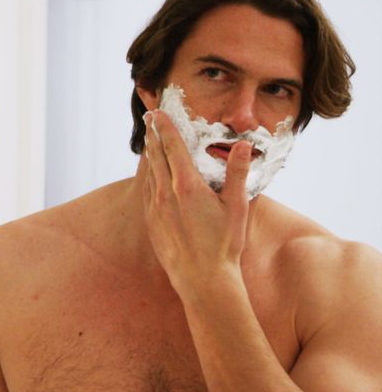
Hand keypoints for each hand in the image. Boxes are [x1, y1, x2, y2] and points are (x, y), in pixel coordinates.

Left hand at [142, 110, 252, 297]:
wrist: (202, 279)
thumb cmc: (224, 245)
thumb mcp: (237, 207)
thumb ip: (238, 173)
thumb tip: (244, 145)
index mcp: (187, 186)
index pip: (173, 147)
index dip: (165, 127)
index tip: (157, 112)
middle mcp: (166, 193)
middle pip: (156, 155)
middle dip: (153, 134)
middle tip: (150, 117)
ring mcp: (155, 208)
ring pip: (150, 172)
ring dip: (150, 154)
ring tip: (150, 140)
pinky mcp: (151, 221)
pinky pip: (147, 191)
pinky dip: (149, 176)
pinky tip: (152, 174)